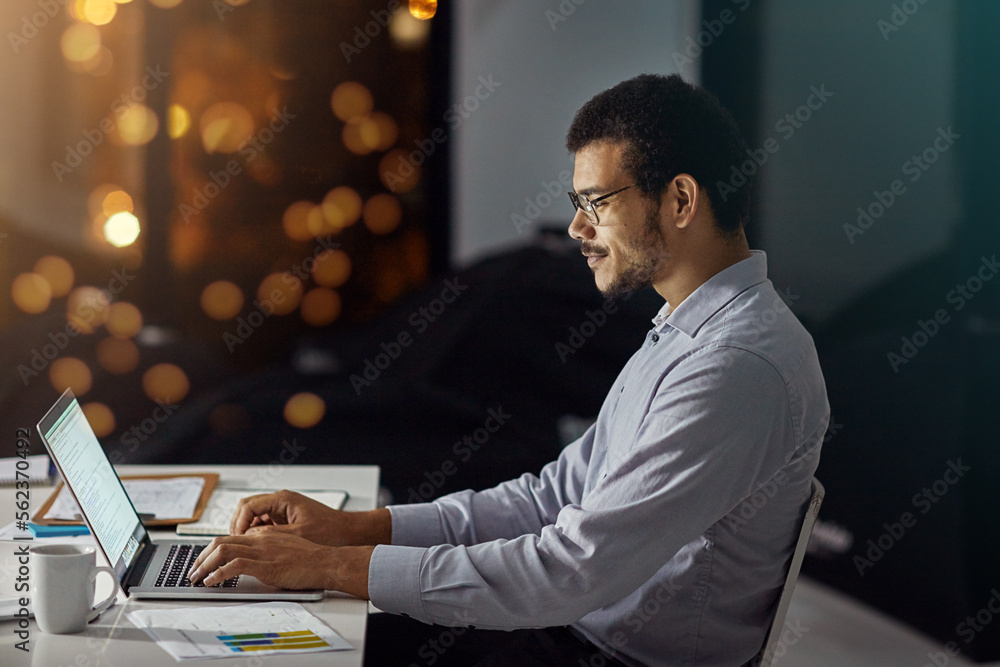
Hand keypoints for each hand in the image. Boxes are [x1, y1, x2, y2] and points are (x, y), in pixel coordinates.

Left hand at [187, 531, 373, 596]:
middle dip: (201, 556)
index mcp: (264, 535)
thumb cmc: (311, 559)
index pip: (231, 537)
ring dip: (204, 564)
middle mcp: (259, 539)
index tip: (204, 562)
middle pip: (221, 541)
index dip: (213, 550)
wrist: (326, 561)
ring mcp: (261, 551)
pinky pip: (233, 566)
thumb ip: (269, 551)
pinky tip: (210, 582)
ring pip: (222, 550)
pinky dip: (217, 574)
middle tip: (193, 570)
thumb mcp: (286, 549)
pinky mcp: (264, 565)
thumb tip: (253, 562)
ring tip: (196, 577)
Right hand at [230, 490, 389, 546]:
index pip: (249, 506)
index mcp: (283, 499)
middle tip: (233, 544)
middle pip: (247, 509)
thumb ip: (271, 536)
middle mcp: (281, 501)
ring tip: (241, 548)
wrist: (349, 532)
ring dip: (245, 531)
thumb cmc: (330, 531)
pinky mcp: (285, 519)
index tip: (235, 539)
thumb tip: (249, 539)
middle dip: (237, 526)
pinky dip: (255, 534)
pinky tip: (254, 548)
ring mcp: (282, 509)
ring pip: (253, 516)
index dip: (238, 523)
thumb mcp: (297, 535)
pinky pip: (263, 523)